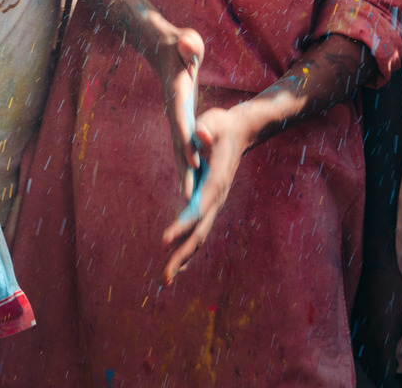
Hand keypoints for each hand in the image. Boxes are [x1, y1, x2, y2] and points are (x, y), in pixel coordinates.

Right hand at [154, 27, 205, 198]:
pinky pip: (182, 146)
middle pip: (178, 142)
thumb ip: (187, 44)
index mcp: (176, 94)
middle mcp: (173, 109)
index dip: (187, 141)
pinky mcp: (178, 120)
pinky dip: (185, 165)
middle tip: (190, 198)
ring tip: (190, 202)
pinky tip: (191, 184)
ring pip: (178, 149)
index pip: (182, 120)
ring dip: (184, 174)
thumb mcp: (185, 41)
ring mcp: (174, 116)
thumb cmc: (179, 46)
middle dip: (184, 169)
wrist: (163, 49)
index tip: (194, 162)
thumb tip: (187, 43)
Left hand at [160, 103, 249, 283]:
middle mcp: (216, 198)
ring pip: (199, 237)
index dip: (180, 225)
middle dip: (180, 256)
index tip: (163, 241)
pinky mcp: (211, 203)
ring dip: (182, 258)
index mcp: (215, 183)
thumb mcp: (213, 121)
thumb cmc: (222, 125)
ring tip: (165, 280)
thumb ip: (205, 129)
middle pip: (198, 233)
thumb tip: (200, 135)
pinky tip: (178, 262)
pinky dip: (188, 248)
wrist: (239, 131)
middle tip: (162, 279)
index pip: (196, 209)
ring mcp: (215, 203)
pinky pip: (199, 230)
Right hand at [351, 254, 401, 383]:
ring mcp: (358, 334)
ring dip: (377, 371)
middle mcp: (366, 341)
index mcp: (381, 341)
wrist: (375, 269)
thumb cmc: (397, 294)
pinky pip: (360, 352)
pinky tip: (382, 351)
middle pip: (373, 373)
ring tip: (394, 367)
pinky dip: (370, 359)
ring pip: (365, 364)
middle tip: (399, 380)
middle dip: (386, 382)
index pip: (384, 377)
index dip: (393, 387)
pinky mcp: (354, 326)